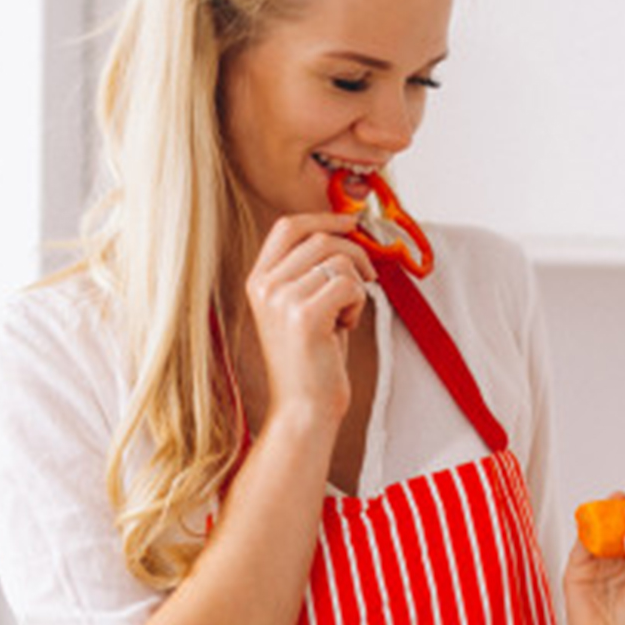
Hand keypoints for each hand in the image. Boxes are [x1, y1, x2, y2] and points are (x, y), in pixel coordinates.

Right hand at [244, 213, 375, 427]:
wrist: (304, 408)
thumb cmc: (312, 359)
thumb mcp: (303, 305)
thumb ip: (313, 270)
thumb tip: (348, 233)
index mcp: (258, 279)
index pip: (289, 226)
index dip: (324, 217)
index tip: (352, 222)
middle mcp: (264, 285)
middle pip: (322, 239)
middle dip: (355, 255)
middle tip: (366, 280)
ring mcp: (281, 299)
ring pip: (340, 261)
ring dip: (356, 286)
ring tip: (343, 316)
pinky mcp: (305, 315)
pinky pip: (350, 285)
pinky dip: (358, 305)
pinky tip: (344, 328)